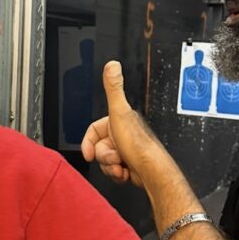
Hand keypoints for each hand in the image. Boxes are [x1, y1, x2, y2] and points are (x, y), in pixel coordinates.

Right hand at [81, 61, 169, 189]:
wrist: (150, 171)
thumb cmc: (138, 145)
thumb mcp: (120, 112)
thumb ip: (114, 88)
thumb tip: (112, 65)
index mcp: (119, 121)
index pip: (93, 131)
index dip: (88, 142)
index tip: (88, 153)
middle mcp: (122, 134)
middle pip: (99, 148)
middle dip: (104, 156)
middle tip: (115, 156)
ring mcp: (125, 150)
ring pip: (105, 161)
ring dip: (111, 166)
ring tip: (122, 164)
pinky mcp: (128, 164)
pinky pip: (114, 171)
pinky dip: (118, 174)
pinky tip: (125, 172)